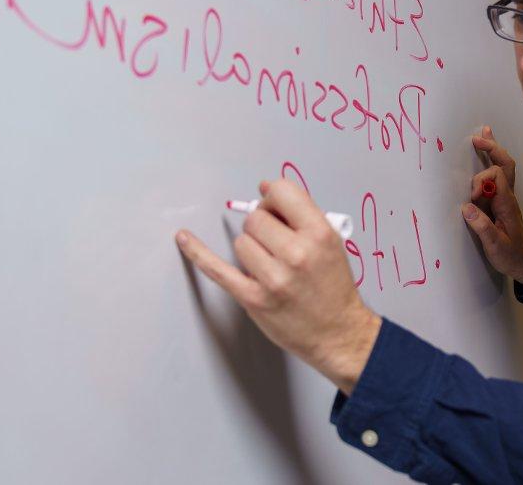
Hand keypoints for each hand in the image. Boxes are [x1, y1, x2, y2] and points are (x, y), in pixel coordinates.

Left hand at [176, 179, 381, 394]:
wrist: (338, 333)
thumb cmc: (332, 289)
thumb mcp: (331, 243)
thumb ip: (301, 215)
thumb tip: (266, 189)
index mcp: (319, 235)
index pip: (282, 192)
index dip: (273, 197)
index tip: (271, 205)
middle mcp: (297, 254)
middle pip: (256, 219)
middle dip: (263, 227)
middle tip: (276, 243)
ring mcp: (273, 278)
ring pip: (241, 242)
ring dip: (252, 249)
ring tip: (271, 265)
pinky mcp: (253, 298)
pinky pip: (217, 269)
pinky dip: (197, 252)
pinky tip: (184, 239)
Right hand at [463, 126, 522, 283]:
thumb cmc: (511, 255)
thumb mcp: (496, 245)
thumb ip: (482, 227)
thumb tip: (466, 208)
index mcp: (507, 204)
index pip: (497, 178)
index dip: (482, 182)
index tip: (472, 197)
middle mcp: (507, 196)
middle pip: (504, 164)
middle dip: (491, 149)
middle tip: (477, 139)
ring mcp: (505, 197)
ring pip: (502, 167)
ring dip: (491, 150)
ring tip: (482, 135)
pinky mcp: (500, 201)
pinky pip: (497, 176)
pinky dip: (490, 161)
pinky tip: (484, 152)